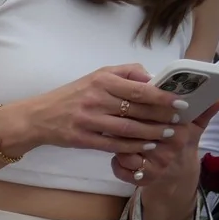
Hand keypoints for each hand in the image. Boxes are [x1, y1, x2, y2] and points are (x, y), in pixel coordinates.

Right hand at [23, 65, 183, 153]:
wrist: (38, 117)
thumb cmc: (72, 95)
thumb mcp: (96, 76)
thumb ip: (125, 73)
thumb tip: (152, 78)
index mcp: (103, 81)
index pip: (140, 89)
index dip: (162, 97)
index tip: (179, 102)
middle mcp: (96, 99)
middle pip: (137, 110)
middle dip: (161, 117)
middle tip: (177, 121)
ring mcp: (88, 120)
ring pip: (127, 129)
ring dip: (150, 134)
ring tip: (165, 135)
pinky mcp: (82, 138)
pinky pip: (112, 144)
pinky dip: (131, 146)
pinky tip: (145, 146)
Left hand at [112, 99, 218, 187]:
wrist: (177, 174)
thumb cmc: (182, 143)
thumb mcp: (195, 126)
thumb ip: (204, 109)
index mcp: (179, 133)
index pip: (155, 118)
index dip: (140, 109)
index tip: (130, 102)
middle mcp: (167, 151)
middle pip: (137, 135)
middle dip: (125, 126)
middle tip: (116, 117)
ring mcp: (154, 167)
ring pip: (126, 152)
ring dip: (118, 145)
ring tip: (115, 136)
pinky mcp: (141, 180)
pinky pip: (121, 170)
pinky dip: (116, 163)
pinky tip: (117, 156)